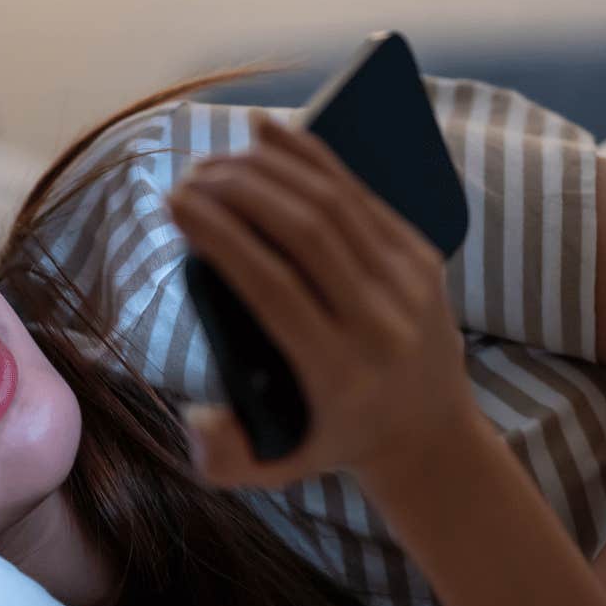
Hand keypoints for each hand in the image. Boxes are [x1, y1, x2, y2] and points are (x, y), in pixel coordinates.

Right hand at [168, 115, 477, 487]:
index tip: (174, 204)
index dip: (221, 237)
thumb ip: (224, 458)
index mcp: (339, 371)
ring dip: (269, 169)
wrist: (430, 435)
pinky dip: (312, 159)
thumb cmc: (332, 441)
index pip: (273, 287)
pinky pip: (362, 196)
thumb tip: (195, 417)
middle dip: (238, 192)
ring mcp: (409, 285)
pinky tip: (267, 135)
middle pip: (305, 234)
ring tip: (215, 159)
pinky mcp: (422, 258)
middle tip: (188, 176)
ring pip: (334, 205)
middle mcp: (380, 323)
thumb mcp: (276, 471)